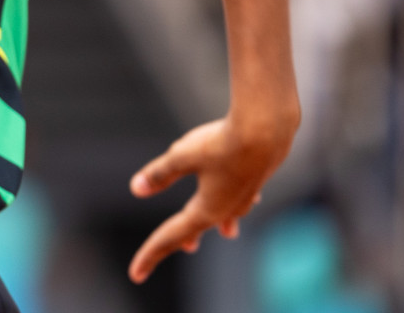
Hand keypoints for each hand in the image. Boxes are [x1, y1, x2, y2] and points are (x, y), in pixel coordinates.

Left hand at [127, 115, 293, 283]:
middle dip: (188, 237)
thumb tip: (136, 189)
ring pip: (230, 212)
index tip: (135, 273)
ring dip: (223, 220)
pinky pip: (245, 195)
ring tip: (227, 233)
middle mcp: (228, 207)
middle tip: (186, 249)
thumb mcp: (182, 156)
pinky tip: (249, 199)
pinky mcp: (257, 177)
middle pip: (202, 226)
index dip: (152, 252)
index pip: (173, 235)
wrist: (268, 129)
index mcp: (208, 209)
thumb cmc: (223, 143)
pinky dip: (239, 200)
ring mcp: (246, 194)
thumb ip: (160, 174)